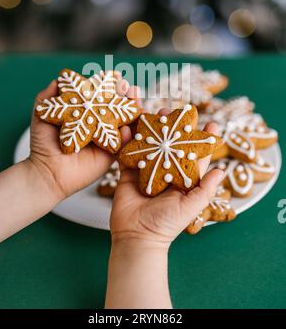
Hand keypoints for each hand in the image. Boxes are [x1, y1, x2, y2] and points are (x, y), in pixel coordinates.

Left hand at [28, 78, 140, 201]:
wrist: (47, 170)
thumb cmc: (43, 143)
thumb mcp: (41, 115)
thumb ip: (47, 96)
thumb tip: (58, 78)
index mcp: (85, 112)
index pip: (101, 95)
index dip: (110, 86)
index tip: (118, 77)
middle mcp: (98, 123)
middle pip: (117, 106)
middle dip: (126, 95)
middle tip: (129, 87)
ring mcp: (106, 138)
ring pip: (125, 122)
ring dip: (133, 109)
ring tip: (135, 98)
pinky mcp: (111, 153)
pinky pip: (124, 142)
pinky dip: (129, 133)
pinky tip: (127, 126)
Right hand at [110, 110, 224, 248]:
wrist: (136, 237)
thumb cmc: (166, 225)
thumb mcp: (190, 207)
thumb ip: (205, 189)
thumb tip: (221, 171)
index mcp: (183, 180)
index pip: (197, 156)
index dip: (204, 140)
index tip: (211, 123)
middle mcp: (166, 172)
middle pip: (172, 144)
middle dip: (174, 127)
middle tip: (176, 111)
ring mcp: (147, 171)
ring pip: (151, 144)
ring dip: (152, 129)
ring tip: (154, 112)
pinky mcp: (129, 174)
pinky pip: (128, 153)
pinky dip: (127, 140)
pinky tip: (128, 127)